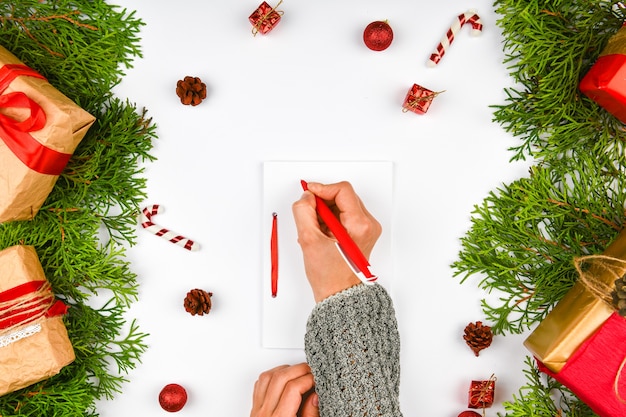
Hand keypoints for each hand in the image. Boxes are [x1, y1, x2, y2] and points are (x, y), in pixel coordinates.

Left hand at [250, 363, 318, 416]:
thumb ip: (311, 415)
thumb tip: (316, 395)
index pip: (293, 388)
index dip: (308, 379)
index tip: (317, 379)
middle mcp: (266, 413)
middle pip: (280, 378)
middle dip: (299, 369)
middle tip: (311, 372)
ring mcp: (258, 410)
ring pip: (267, 377)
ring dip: (284, 370)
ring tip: (298, 372)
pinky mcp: (254, 409)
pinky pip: (259, 384)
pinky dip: (271, 376)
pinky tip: (282, 377)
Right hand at [292, 181, 381, 301]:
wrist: (339, 293)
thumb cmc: (330, 275)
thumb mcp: (309, 240)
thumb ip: (304, 212)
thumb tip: (306, 197)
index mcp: (360, 225)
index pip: (342, 191)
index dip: (322, 189)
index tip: (308, 193)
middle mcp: (368, 225)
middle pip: (343, 196)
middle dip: (323, 202)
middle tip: (309, 215)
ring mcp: (367, 228)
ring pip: (343, 205)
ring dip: (326, 211)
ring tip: (316, 230)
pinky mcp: (362, 232)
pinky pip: (345, 215)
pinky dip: (330, 218)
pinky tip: (322, 233)